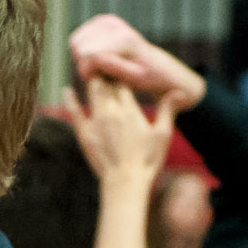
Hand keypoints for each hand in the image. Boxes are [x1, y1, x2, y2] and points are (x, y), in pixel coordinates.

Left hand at [59, 77, 180, 186]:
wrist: (125, 182)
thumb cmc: (147, 160)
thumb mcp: (163, 134)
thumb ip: (168, 110)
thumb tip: (180, 92)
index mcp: (130, 110)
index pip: (123, 81)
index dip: (122, 71)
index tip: (122, 66)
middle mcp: (111, 111)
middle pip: (105, 82)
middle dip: (106, 72)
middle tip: (104, 64)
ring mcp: (95, 121)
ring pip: (91, 91)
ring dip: (92, 81)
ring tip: (91, 71)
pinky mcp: (84, 133)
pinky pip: (74, 111)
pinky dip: (70, 99)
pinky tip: (67, 90)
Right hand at [66, 14, 205, 108]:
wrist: (153, 64)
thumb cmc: (144, 76)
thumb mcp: (133, 78)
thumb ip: (113, 68)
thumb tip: (92, 57)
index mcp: (123, 38)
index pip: (88, 55)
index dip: (88, 73)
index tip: (98, 81)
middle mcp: (114, 24)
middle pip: (79, 48)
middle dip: (85, 65)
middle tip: (101, 74)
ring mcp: (106, 19)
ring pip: (75, 42)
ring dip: (83, 59)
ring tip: (101, 67)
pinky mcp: (100, 20)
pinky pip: (76, 39)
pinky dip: (82, 52)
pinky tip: (97, 58)